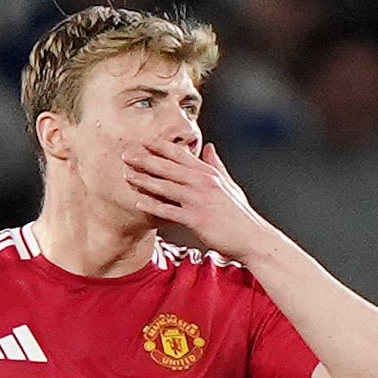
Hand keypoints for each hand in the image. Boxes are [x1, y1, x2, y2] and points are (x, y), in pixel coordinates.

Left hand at [119, 137, 274, 260]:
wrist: (251, 237)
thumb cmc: (239, 214)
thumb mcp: (229, 184)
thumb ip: (216, 165)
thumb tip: (209, 147)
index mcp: (209, 173)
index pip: (181, 155)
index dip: (160, 147)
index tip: (143, 140)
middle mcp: (202, 183)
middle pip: (169, 168)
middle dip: (146, 160)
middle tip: (126, 154)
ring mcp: (199, 200)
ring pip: (166, 187)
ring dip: (144, 181)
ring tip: (127, 176)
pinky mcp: (196, 219)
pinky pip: (169, 211)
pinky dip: (153, 207)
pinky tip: (139, 204)